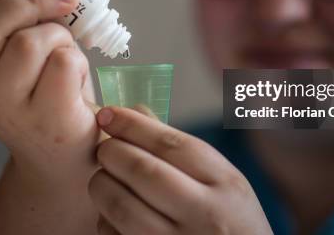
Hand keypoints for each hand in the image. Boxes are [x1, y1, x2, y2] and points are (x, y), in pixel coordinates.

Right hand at [0, 0, 100, 183]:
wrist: (64, 156)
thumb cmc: (46, 95)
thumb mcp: (22, 59)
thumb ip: (21, 22)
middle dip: (37, 1)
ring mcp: (8, 108)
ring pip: (35, 40)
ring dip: (62, 39)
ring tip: (67, 57)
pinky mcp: (45, 119)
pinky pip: (65, 63)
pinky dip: (78, 61)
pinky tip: (77, 81)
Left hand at [89, 106, 273, 234]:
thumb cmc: (232, 222)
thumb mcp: (223, 180)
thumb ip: (181, 148)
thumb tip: (134, 112)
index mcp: (224, 183)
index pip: (170, 144)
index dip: (131, 125)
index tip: (108, 115)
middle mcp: (204, 215)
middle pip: (142, 170)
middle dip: (112, 151)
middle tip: (105, 147)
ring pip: (121, 205)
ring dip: (102, 183)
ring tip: (104, 176)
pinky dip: (104, 218)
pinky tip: (111, 212)